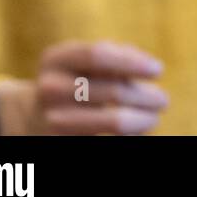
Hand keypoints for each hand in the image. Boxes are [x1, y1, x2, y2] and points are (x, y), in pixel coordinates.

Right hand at [0, 41, 168, 134]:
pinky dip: (130, 133)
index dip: (132, 62)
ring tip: (155, 117)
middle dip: (146, 96)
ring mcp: (53, 117)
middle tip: (163, 101)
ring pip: (114, 120)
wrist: (33, 115)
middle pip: (113, 90)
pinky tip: (138, 129)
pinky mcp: (61, 141)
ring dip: (144, 118)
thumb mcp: (85, 60)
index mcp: (56, 58)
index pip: (98, 54)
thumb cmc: (75, 78)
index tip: (158, 70)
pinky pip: (106, 140)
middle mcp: (50, 87)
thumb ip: (116, 56)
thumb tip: (148, 66)